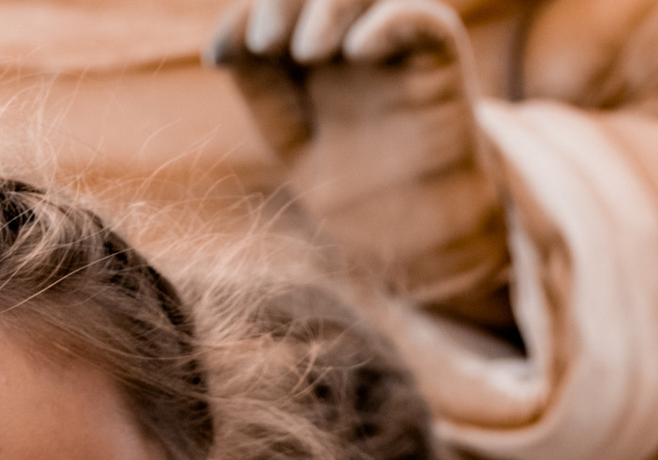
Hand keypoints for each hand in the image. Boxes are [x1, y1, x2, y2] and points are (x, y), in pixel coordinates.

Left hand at [210, 0, 507, 309]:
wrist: (418, 238)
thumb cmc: (355, 191)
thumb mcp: (292, 139)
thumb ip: (261, 88)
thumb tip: (224, 46)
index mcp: (313, 45)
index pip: (277, 7)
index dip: (242, 17)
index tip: (220, 57)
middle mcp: (352, 33)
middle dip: (281, 1)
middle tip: (262, 42)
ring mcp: (394, 40)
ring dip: (327, 8)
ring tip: (305, 52)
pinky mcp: (437, 55)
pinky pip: (416, 18)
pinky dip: (385, 21)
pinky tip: (356, 49)